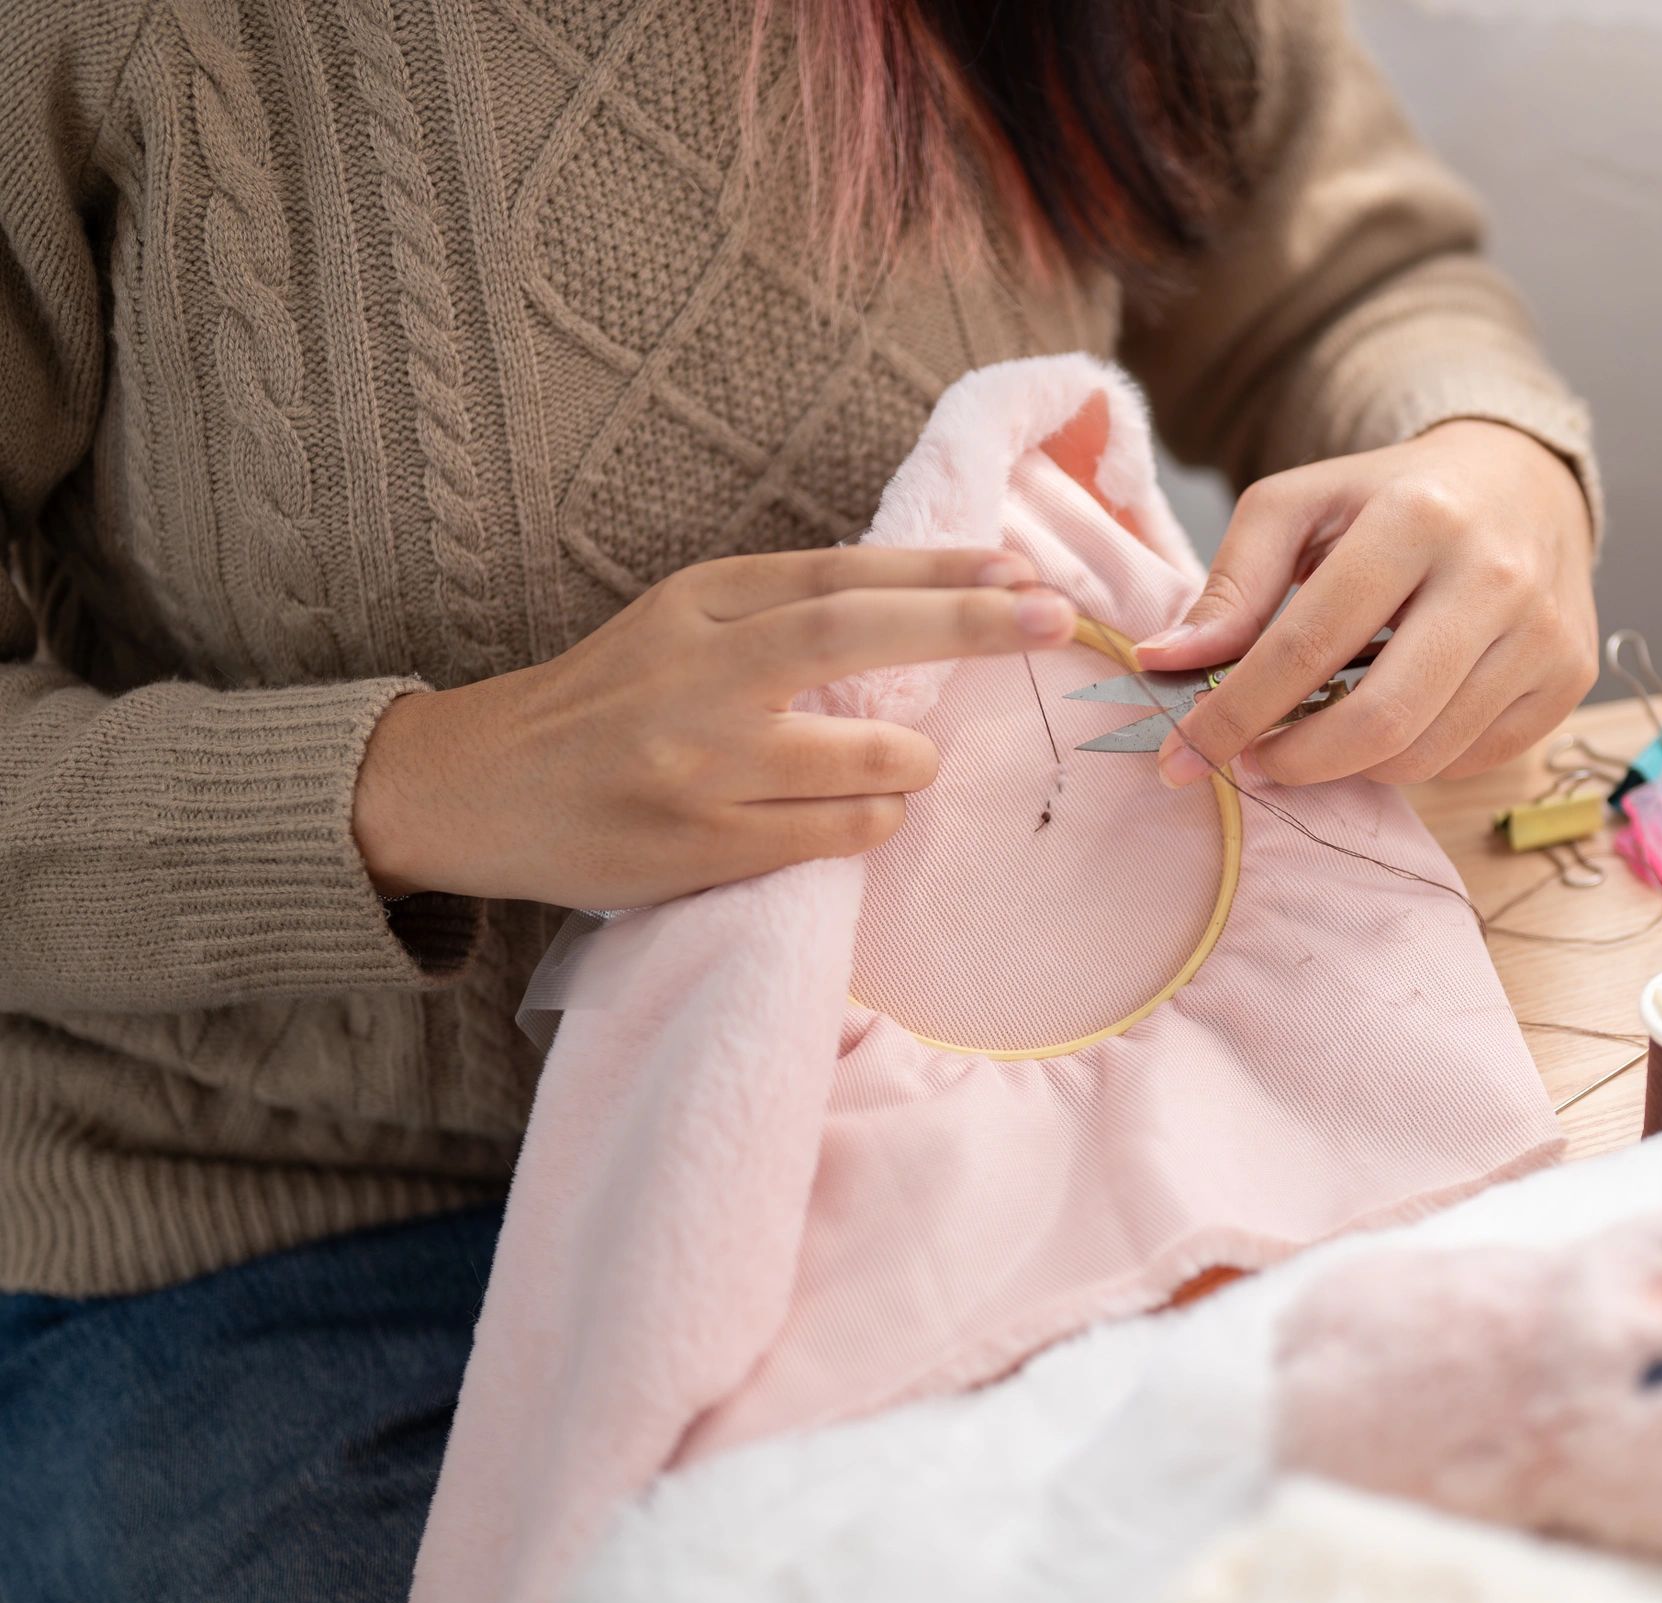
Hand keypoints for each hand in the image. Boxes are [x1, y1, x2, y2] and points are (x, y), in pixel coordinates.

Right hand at [353, 547, 1074, 908]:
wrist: (480, 788)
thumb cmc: (607, 703)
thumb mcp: (679, 627)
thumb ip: (781, 613)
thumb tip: (935, 601)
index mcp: (699, 604)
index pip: (840, 575)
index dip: (938, 572)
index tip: (1020, 571)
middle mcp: (699, 675)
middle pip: (856, 633)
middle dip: (968, 625)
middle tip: (1056, 620)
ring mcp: (700, 765)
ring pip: (866, 754)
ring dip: (916, 758)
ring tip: (912, 760)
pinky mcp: (702, 846)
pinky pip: (835, 833)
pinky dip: (875, 819)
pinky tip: (872, 810)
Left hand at [1136, 420, 1595, 788]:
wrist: (1522, 483)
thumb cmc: (1391, 499)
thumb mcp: (1298, 508)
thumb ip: (1230, 583)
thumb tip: (1166, 662)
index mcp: (1417, 517)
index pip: (1310, 644)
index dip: (1237, 712)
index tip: (1184, 755)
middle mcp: (1495, 577)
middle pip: (1381, 719)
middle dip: (1297, 761)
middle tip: (1253, 762)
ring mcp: (1545, 635)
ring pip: (1425, 755)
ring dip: (1350, 765)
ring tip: (1316, 735)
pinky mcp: (1570, 681)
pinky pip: (1470, 761)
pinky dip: (1413, 758)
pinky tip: (1392, 716)